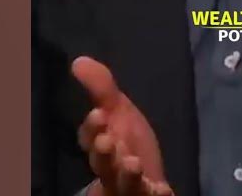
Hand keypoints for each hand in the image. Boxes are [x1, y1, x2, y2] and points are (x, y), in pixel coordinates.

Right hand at [72, 56, 171, 195]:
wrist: (148, 177)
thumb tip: (78, 60)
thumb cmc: (128, 140)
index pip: (89, 138)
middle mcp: (110, 167)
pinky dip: (155, 194)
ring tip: (132, 163)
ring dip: (126, 174)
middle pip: (102, 163)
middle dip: (102, 153)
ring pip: (122, 183)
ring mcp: (127, 185)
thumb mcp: (118, 110)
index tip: (99, 114)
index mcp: (100, 144)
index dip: (92, 128)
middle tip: (107, 142)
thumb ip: (101, 87)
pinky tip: (162, 190)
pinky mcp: (146, 195)